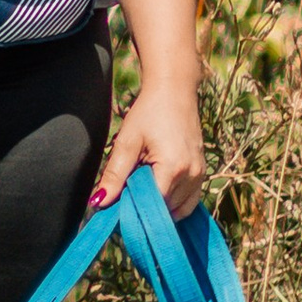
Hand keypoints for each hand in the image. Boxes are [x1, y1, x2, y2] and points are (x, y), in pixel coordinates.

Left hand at [92, 78, 204, 219]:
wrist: (174, 92)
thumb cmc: (149, 112)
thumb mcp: (127, 142)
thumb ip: (114, 175)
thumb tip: (99, 202)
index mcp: (173, 168)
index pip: (154, 206)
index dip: (135, 209)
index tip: (119, 206)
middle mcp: (192, 175)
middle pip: (167, 209)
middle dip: (147, 208)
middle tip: (129, 194)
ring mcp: (200, 174)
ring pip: (180, 209)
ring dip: (161, 206)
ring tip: (142, 189)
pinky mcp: (202, 172)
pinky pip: (190, 200)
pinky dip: (174, 203)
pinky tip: (158, 192)